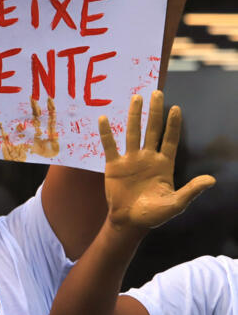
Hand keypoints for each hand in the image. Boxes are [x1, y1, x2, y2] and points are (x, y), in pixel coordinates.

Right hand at [99, 91, 214, 229]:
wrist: (129, 221)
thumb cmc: (155, 214)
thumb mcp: (176, 204)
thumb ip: (192, 190)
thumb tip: (211, 180)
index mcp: (164, 165)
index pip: (170, 140)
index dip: (173, 125)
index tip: (176, 108)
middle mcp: (148, 158)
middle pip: (152, 130)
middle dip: (155, 112)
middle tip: (157, 93)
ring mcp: (130, 160)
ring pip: (133, 133)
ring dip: (134, 116)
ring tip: (136, 98)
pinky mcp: (114, 165)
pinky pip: (110, 146)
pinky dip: (106, 133)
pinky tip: (104, 119)